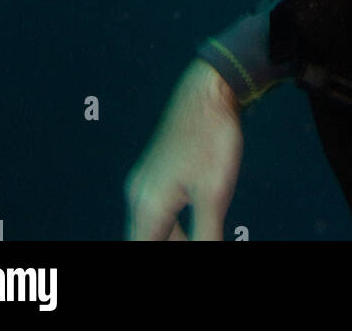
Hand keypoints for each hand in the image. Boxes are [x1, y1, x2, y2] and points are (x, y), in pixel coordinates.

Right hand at [125, 60, 243, 240]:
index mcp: (148, 205)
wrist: (209, 89)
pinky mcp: (157, 172)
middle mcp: (138, 195)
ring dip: (172, 243)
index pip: (142, 251)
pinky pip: (158, 213)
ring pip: (152, 229)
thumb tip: (209, 254)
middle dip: (168, 251)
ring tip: (202, 238)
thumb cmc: (212, 138)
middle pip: (145, 242)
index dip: (154, 262)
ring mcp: (145, 182)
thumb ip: (207, 235)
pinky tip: (197, 230)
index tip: (184, 249)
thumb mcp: (214, 195)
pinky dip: (173, 229)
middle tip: (200, 242)